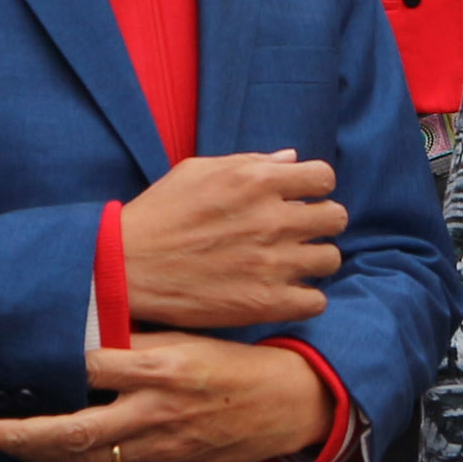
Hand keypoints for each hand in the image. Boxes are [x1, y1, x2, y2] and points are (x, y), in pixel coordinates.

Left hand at [0, 335, 330, 461]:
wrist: (285, 405)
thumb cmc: (233, 362)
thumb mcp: (189, 336)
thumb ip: (138, 339)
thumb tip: (82, 329)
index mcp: (164, 367)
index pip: (92, 367)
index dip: (49, 366)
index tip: (11, 359)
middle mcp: (158, 411)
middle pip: (77, 431)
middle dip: (21, 435)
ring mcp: (161, 448)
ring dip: (40, 457)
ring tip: (3, 444)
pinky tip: (52, 461)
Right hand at [121, 152, 341, 330]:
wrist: (126, 266)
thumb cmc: (159, 214)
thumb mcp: (198, 171)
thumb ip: (250, 162)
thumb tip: (291, 159)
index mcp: (257, 181)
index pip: (324, 178)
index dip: (314, 188)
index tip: (300, 199)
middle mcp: (272, 220)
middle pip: (335, 217)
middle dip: (319, 222)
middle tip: (298, 232)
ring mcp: (271, 263)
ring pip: (330, 258)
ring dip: (314, 260)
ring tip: (291, 263)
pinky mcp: (265, 302)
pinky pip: (316, 301)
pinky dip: (305, 298)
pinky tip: (284, 291)